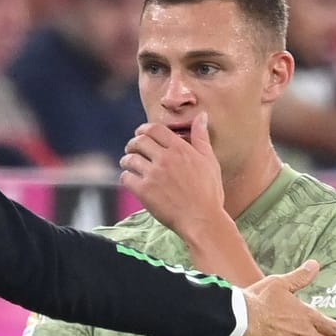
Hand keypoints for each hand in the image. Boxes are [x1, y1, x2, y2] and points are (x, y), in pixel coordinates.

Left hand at [118, 115, 225, 240]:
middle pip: (139, 141)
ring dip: (127, 160)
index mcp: (180, 148)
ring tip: (128, 164)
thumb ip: (201, 137)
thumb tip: (201, 116)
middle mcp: (165, 158)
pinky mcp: (144, 191)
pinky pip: (126, 177)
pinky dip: (126, 176)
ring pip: (130, 158)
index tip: (140, 134)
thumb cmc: (209, 192)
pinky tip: (130, 179)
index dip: (144, 129)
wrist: (203, 219)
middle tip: (132, 149)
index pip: (155, 129)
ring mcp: (153, 174)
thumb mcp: (209, 160)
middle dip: (133, 143)